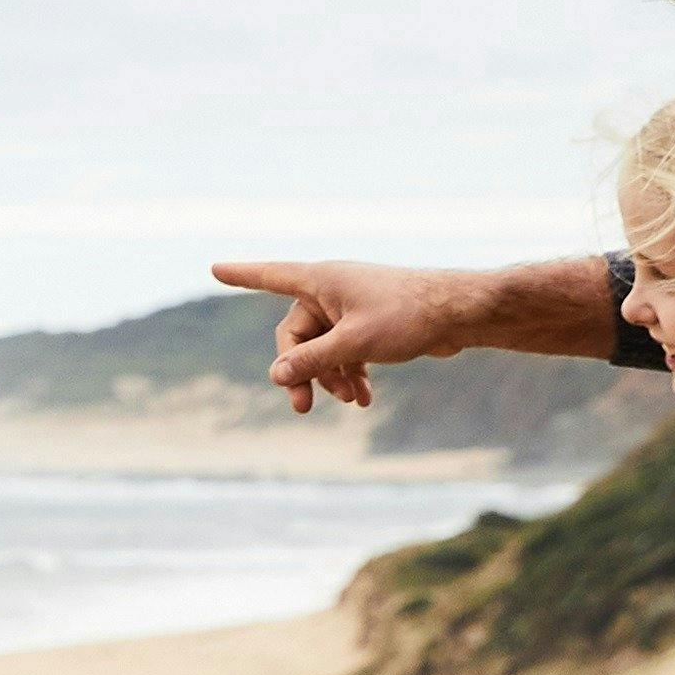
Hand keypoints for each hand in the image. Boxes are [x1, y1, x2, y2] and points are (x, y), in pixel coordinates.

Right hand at [209, 259, 452, 412]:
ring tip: (352, 400)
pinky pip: (344, 350)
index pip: (270, 275)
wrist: (460, 314)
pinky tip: (364, 398)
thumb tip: (276, 376)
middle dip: (301, 371)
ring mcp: (350, 307)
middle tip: (302, 407)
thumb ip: (312, 360)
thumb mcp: (355, 343)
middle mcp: (332, 290)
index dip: (242, 275)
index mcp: (322, 280)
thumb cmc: (409, 316)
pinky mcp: (369, 323)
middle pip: (296, 334)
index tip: (214, 266)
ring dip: (331, 376)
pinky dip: (350, 372)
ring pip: (322, 347)